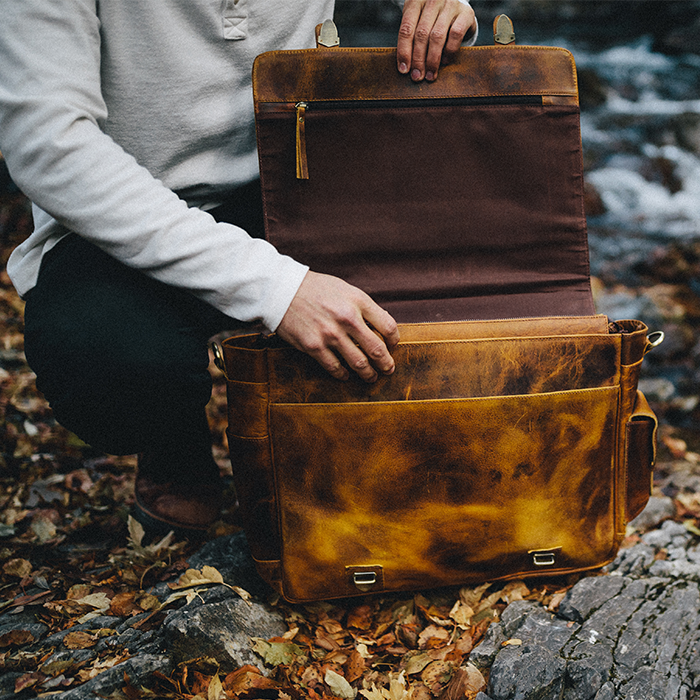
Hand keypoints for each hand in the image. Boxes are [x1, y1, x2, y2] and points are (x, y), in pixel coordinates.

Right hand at [276, 271, 399, 382]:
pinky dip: (343, 374)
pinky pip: (335, 367)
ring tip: (371, 376)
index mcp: (358, 301)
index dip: (394, 340)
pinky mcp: (314, 346)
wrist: (282, 290)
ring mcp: (330, 334)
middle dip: (386, 364)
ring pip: (359, 363)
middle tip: (388, 369)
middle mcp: (347, 318)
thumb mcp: (345, 289)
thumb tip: (381, 326)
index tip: (392, 346)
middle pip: (377, 349)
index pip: (388, 326)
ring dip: (368, 374)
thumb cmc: (315, 289)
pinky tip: (346, 375)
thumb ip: (363, 306)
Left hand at [397, 0, 476, 82]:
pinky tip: (445, 60)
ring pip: (437, 36)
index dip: (404, 51)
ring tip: (430, 75)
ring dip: (432, 60)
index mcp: (416, 1)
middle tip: (417, 76)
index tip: (404, 70)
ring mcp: (450, 5)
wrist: (457, 6)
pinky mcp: (465, 13)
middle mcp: (433, 1)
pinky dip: (449, 51)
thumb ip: (411, 37)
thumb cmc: (432, 19)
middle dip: (418, 59)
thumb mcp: (418, 21)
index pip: (406, 29)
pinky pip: (455, 35)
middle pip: (421, 34)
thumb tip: (405, 67)